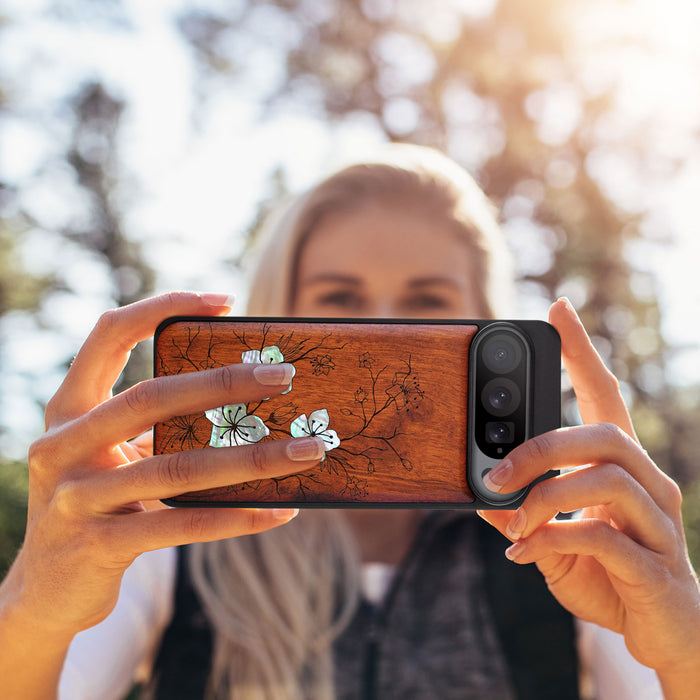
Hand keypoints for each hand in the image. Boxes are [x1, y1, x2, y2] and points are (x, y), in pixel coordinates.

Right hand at [3, 292, 324, 639]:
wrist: (46, 591)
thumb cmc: (98, 505)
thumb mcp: (113, 456)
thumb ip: (156, 428)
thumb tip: (250, 402)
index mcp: (69, 409)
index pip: (109, 334)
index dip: (162, 307)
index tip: (225, 301)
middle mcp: (62, 446)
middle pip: (151, 397)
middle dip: (224, 383)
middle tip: (285, 375)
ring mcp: (75, 498)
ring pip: (177, 468)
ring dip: (253, 459)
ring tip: (308, 451)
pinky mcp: (98, 546)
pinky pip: (182, 525)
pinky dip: (237, 517)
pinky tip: (281, 511)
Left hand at [478, 298, 699, 690]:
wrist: (664, 635)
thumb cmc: (609, 577)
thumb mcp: (554, 540)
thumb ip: (523, 515)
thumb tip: (480, 496)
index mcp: (622, 468)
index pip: (605, 396)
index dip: (582, 352)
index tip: (558, 309)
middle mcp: (649, 484)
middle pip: (604, 434)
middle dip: (541, 447)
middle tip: (495, 473)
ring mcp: (659, 523)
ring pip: (606, 479)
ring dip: (545, 497)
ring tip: (512, 522)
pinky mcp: (656, 566)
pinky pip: (603, 537)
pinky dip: (553, 539)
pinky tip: (524, 554)